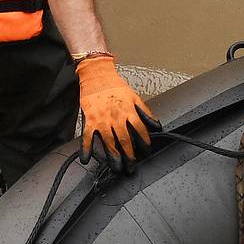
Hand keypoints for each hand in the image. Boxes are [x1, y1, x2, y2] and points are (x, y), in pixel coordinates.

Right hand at [75, 55, 160, 170]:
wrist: (97, 76)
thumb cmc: (115, 86)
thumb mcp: (135, 97)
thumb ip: (145, 112)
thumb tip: (156, 125)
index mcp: (128, 111)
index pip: (140, 130)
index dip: (145, 142)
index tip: (146, 150)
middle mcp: (116, 118)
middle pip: (125, 140)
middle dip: (130, 155)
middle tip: (132, 165)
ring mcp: (102, 120)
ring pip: (109, 142)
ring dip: (113, 157)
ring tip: (117, 167)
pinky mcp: (89, 120)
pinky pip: (87, 137)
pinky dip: (86, 149)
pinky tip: (86, 159)